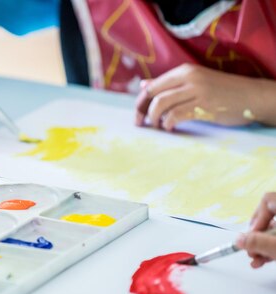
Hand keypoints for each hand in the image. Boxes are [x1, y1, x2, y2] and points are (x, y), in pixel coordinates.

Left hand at [135, 64, 262, 130]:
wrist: (251, 96)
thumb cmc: (221, 91)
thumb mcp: (194, 82)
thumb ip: (169, 84)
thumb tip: (144, 85)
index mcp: (184, 71)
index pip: (152, 86)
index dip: (140, 102)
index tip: (137, 115)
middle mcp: (189, 78)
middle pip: (153, 94)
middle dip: (142, 111)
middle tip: (140, 123)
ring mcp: (197, 91)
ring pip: (162, 104)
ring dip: (155, 118)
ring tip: (158, 126)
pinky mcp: (204, 105)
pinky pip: (176, 115)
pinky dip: (168, 123)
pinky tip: (170, 128)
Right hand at [236, 192, 275, 267]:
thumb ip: (259, 243)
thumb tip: (239, 240)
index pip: (267, 200)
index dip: (257, 217)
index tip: (254, 233)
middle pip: (268, 219)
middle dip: (256, 237)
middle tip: (252, 250)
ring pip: (273, 231)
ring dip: (260, 246)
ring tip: (256, 260)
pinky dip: (270, 248)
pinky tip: (264, 261)